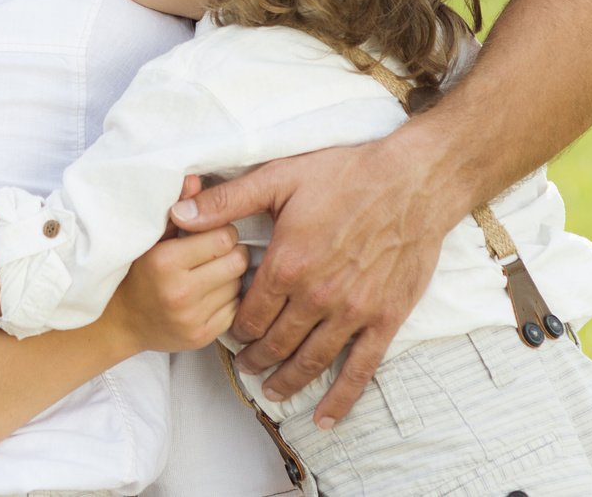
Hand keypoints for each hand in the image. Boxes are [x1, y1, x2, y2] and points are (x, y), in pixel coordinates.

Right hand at [104, 220, 248, 356]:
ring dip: (231, 276)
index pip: (223, 237)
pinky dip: (229, 299)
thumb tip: (197, 180)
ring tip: (212, 271)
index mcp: (165, 261)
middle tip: (216, 251)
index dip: (222, 230)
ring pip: (239, 285)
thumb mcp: (150, 237)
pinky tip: (212, 293)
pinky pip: (236, 310)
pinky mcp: (203, 337)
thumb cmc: (137, 271)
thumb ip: (176, 209)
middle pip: (236, 261)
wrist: (121, 322)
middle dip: (232, 252)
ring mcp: (193, 318)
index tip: (212, 231)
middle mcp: (181, 292)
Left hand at [167, 134, 454, 425]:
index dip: (236, 328)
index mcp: (287, 264)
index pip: (250, 312)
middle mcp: (318, 296)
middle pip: (277, 342)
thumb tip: (178, 213)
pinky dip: (341, 397)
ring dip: (289, 380)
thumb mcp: (278, 178)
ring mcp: (353, 312)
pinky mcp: (386, 319)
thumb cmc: (345, 174)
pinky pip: (361, 368)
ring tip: (272, 392)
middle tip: (245, 368)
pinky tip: (326, 417)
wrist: (412, 182)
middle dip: (256, 358)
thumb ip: (226, 202)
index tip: (229, 333)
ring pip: (312, 360)